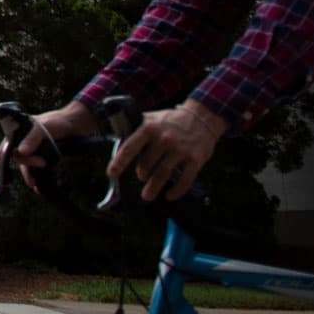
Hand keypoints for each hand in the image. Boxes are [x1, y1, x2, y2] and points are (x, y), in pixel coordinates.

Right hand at [4, 101, 95, 194]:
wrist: (76, 126)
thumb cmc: (57, 121)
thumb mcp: (42, 128)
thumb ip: (31, 139)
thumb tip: (21, 152)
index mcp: (20, 132)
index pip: (6, 144)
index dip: (0, 156)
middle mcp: (25, 142)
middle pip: (19, 157)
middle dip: (26, 164)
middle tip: (41, 163)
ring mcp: (35, 150)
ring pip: (27, 166)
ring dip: (30, 175)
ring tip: (35, 184)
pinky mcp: (45, 157)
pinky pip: (37, 169)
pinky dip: (38, 177)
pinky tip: (39, 186)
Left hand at [109, 102, 226, 202]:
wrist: (202, 117)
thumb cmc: (172, 120)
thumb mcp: (152, 119)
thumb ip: (136, 129)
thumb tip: (117, 139)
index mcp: (149, 129)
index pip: (130, 148)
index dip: (119, 162)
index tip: (111, 174)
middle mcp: (164, 139)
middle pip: (146, 164)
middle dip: (141, 174)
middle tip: (141, 178)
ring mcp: (180, 150)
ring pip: (162, 174)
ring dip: (153, 187)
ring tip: (147, 195)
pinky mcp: (195, 160)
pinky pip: (184, 180)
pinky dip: (176, 191)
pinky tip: (169, 195)